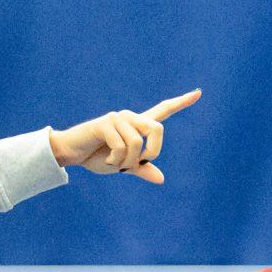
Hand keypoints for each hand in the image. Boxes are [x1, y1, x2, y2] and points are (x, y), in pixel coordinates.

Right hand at [47, 89, 201, 179]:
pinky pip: (121, 147)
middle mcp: (131, 117)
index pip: (163, 110)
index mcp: (137, 125)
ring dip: (127, 162)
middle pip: (157, 129)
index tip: (199, 93)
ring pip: (137, 144)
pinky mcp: (105, 123)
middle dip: (152, 152)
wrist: (72, 154)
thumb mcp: (122, 166)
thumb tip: (161, 179)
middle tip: (136, 165)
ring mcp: (118, 118)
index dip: (182, 102)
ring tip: (114, 163)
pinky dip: (115, 161)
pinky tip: (106, 161)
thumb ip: (141, 169)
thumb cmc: (96, 157)